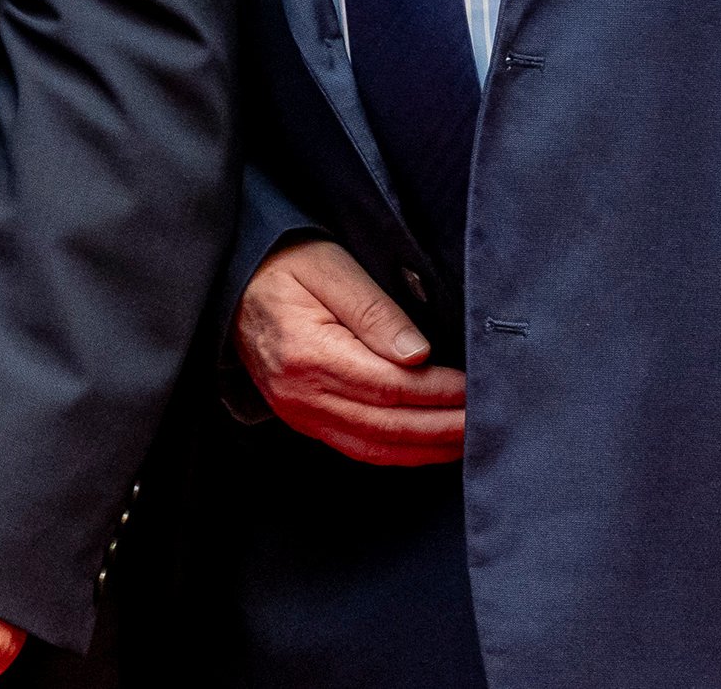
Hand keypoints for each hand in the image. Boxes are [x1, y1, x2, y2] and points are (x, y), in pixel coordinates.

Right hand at [235, 239, 466, 465]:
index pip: (388, 386)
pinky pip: (357, 447)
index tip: (474, 386)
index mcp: (306, 353)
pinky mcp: (303, 419)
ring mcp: (298, 411)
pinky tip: (430, 445)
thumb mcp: (331, 269)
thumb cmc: (284, 268)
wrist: (234, 284)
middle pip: (386, 425)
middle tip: (486, 421)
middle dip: (443, 427)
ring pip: (375, 446)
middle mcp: (299, 392)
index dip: (438, 391)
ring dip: (427, 448)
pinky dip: (399, 453)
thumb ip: (375, 311)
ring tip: (469, 439)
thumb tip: (419, 355)